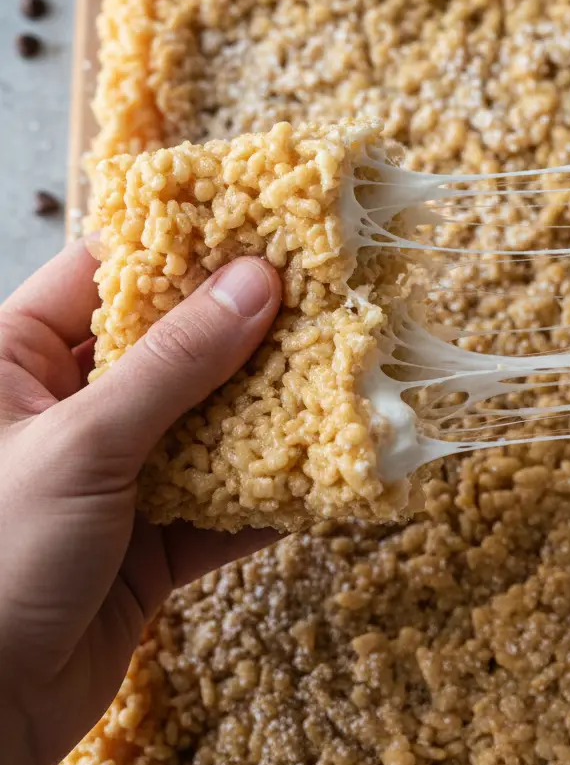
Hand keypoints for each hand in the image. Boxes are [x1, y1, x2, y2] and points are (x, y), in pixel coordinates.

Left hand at [0, 244, 281, 764]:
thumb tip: (257, 281)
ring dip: (271, 411)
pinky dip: (270, 491)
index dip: (183, 249)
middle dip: (247, 332)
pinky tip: (326, 472)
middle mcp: (71, 409)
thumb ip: (176, 364)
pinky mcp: (153, 538)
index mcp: (18, 362)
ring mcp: (116, 474)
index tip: (263, 227)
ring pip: (208, 423)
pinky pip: (224, 499)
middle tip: (326, 298)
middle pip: (173, 348)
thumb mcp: (82, 443)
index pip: (106, 276)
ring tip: (342, 373)